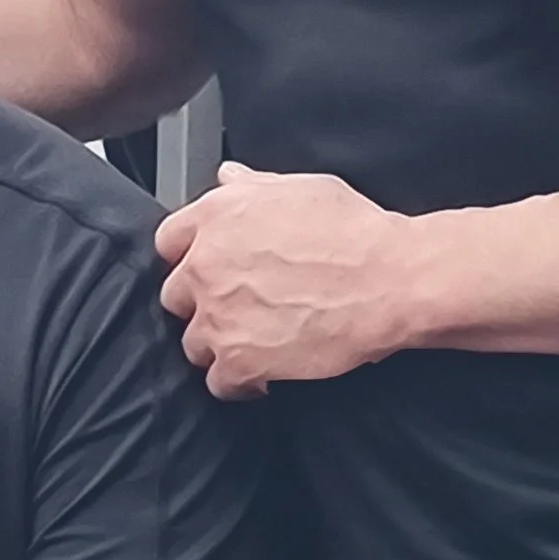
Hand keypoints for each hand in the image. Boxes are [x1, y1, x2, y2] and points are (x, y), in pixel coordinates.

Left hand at [153, 163, 415, 397]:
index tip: (207, 270)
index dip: (189, 258)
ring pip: (193, 343)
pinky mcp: (238, 360)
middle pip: (176, 296)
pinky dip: (238, 382)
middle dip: (202, 303)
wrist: (390, 280)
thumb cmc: (355, 232)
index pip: (168, 242)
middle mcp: (206, 265)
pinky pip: (218, 382)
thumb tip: (228, 176)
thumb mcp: (300, 188)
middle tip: (236, 308)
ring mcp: (218, 316)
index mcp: (216, 217)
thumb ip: (252, 185)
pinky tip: (262, 374)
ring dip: (218, 344)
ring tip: (253, 342)